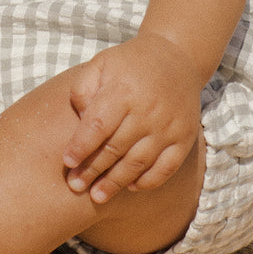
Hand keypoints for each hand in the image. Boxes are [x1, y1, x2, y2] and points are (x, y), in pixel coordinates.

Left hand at [62, 37, 202, 204]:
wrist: (176, 57)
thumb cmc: (129, 64)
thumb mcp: (100, 64)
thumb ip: (83, 90)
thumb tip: (79, 123)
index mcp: (124, 90)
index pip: (98, 125)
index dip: (81, 146)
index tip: (67, 163)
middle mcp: (149, 110)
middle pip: (116, 148)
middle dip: (93, 170)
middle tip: (75, 186)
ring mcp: (169, 126)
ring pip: (139, 162)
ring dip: (116, 182)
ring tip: (97, 196)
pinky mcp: (185, 137)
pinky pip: (166, 168)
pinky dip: (148, 181)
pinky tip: (130, 187)